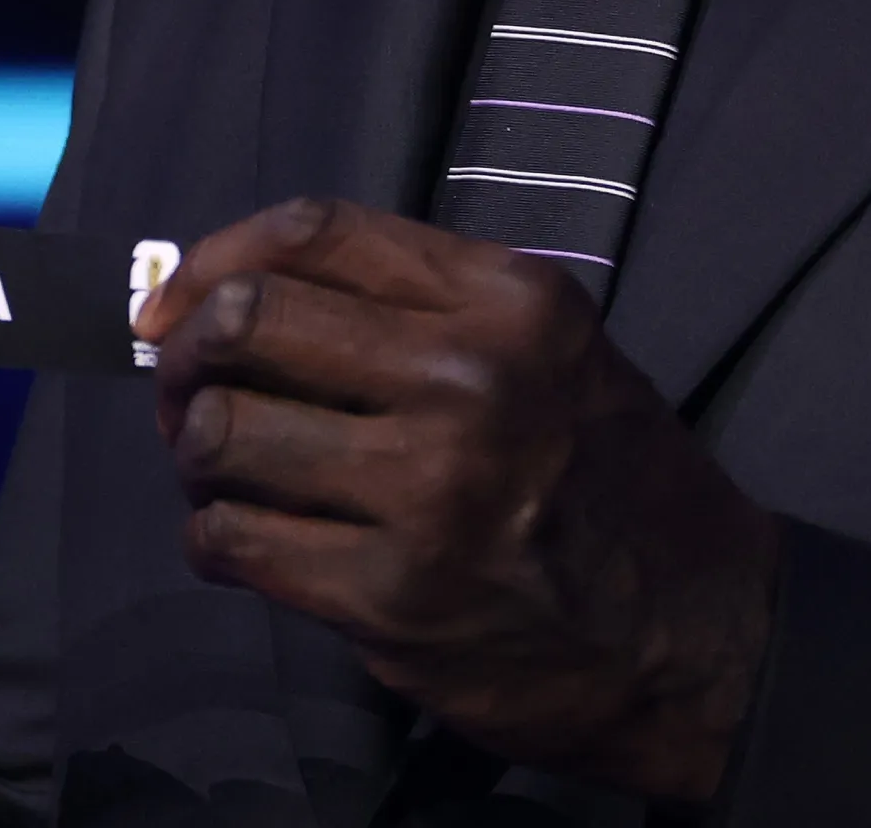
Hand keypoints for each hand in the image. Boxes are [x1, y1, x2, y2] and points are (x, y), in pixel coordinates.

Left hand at [134, 198, 780, 801]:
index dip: (211, 260)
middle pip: (244, 321)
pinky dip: (211, 539)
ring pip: (220, 435)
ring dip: (194, 459)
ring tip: (223, 478)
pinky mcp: (393, 597)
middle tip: (185, 398)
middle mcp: (470, 380)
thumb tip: (221, 300)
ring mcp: (431, 491)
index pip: (312, 231)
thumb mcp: (545, 352)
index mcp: (508, 301)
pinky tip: (242, 544)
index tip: (170, 306)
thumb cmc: (601, 480)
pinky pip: (231, 540)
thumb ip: (408, 310)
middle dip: (182, 359)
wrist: (701, 639)